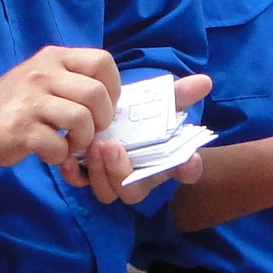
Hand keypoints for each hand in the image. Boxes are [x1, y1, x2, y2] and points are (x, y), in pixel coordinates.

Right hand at [0, 47, 120, 169]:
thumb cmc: (16, 102)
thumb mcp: (44, 76)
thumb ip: (75, 80)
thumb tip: (112, 99)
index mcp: (54, 57)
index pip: (102, 61)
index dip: (113, 88)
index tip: (104, 106)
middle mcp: (42, 73)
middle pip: (96, 94)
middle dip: (102, 119)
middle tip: (89, 130)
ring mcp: (30, 101)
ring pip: (81, 119)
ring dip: (82, 139)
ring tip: (70, 142)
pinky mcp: (19, 129)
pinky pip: (57, 145)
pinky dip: (60, 155)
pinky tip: (51, 151)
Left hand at [69, 73, 214, 203]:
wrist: (114, 120)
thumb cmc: (143, 117)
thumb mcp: (160, 103)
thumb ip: (179, 95)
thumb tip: (204, 81)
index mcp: (166, 163)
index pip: (186, 172)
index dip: (189, 169)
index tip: (190, 158)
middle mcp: (141, 179)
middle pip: (135, 191)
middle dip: (122, 171)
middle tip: (113, 146)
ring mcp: (113, 180)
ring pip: (107, 191)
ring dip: (100, 171)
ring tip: (95, 144)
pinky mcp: (89, 176)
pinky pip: (81, 183)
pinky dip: (74, 174)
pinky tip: (69, 158)